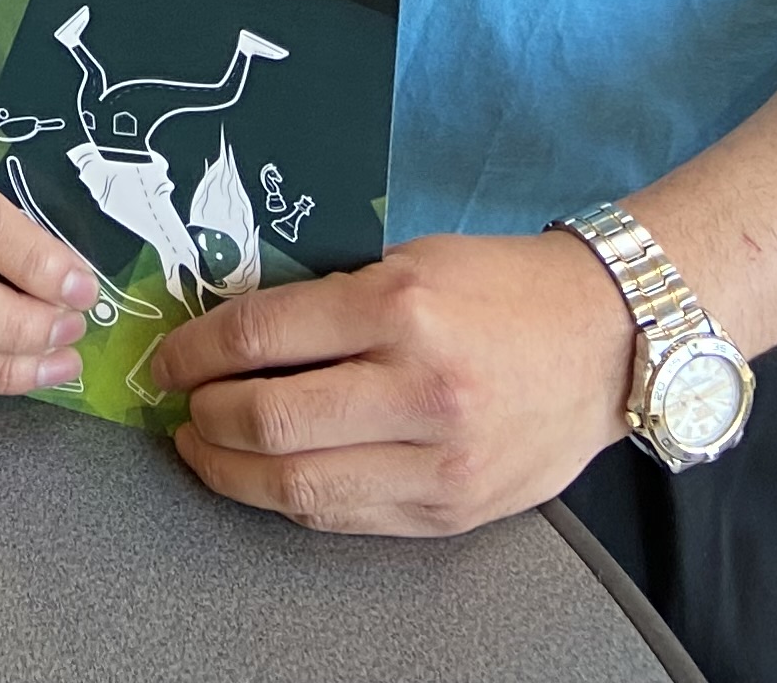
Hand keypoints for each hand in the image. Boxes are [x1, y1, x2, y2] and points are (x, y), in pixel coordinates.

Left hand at [147, 228, 635, 536]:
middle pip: (269, 420)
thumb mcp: (409, 261)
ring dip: (231, 470)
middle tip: (182, 402)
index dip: (194, 350)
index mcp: (402, 306)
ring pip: (299, 487)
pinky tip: (270, 477)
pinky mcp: (453, 508)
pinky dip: (292, 499)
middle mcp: (421, 386)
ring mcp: (441, 458)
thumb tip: (233, 329)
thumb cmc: (507, 288)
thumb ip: (328, 299)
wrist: (607, 339)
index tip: (169, 357)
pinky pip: (346, 516)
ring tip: (206, 447)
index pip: (261, 334)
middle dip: (203, 415)